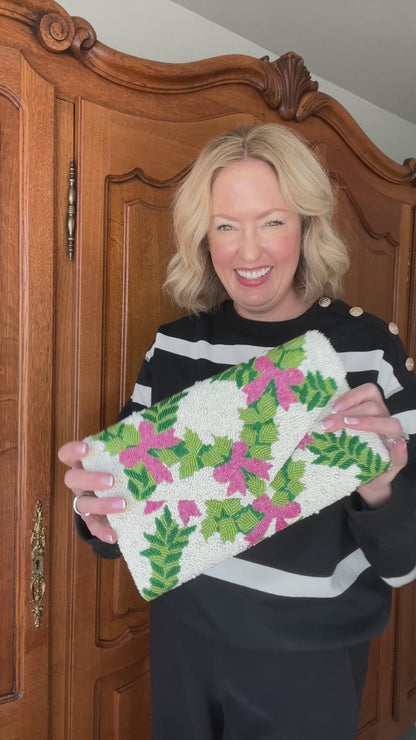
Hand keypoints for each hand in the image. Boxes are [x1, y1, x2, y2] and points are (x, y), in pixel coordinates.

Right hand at [58, 440, 125, 543]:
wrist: (125, 489)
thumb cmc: (122, 466)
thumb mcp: (124, 455)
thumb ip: (131, 447)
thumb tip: (153, 432)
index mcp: (83, 463)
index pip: (67, 454)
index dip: (72, 451)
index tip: (86, 449)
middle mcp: (80, 482)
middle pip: (72, 479)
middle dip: (90, 479)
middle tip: (111, 480)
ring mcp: (84, 500)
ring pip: (83, 504)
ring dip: (101, 504)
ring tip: (122, 505)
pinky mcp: (93, 519)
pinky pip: (93, 526)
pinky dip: (103, 532)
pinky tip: (115, 536)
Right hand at [321, 383, 407, 507]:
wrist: (364, 473)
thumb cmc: (376, 473)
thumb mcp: (386, 473)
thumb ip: (397, 461)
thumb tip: (401, 444)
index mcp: (393, 434)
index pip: (389, 424)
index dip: (370, 423)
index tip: (349, 426)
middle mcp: (384, 418)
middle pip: (373, 407)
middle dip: (348, 414)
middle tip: (327, 425)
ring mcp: (372, 408)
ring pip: (368, 393)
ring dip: (347, 400)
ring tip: (329, 411)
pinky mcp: (359, 404)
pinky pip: (356, 393)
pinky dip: (342, 397)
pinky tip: (329, 406)